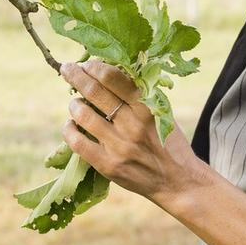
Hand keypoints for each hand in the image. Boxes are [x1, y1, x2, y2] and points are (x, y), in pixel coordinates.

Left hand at [59, 58, 205, 205]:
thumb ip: (138, 95)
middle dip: (76, 76)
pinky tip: (71, 125)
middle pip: (94, 92)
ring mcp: (119, 146)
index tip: (87, 63)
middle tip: (67, 69)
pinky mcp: (108, 165)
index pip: (113, 77)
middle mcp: (132, 124)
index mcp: (147, 106)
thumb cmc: (168, 142)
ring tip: (74, 103)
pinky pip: (78, 143)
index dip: (95, 66)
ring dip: (74, 104)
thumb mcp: (161, 112)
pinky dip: (69, 130)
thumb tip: (108, 72)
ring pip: (83, 115)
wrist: (178, 181)